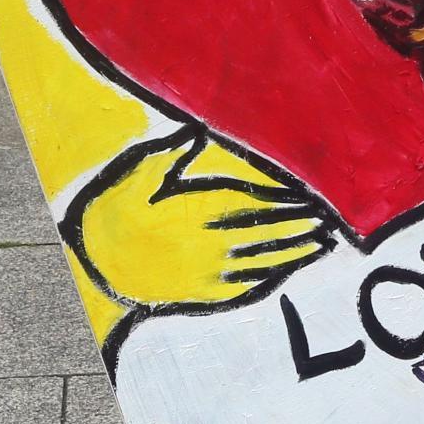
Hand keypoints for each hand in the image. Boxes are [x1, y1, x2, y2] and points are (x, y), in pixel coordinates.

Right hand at [69, 130, 329, 307]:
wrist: (95, 265)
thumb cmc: (115, 212)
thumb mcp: (139, 173)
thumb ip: (172, 152)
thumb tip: (198, 128)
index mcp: (198, 210)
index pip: (256, 204)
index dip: (287, 200)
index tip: (311, 196)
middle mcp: (210, 244)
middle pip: (268, 234)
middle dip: (301, 225)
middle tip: (328, 220)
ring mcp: (210, 274)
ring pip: (265, 262)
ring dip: (297, 252)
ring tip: (323, 243)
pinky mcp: (205, 295)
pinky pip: (249, 287)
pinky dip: (274, 277)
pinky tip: (290, 270)